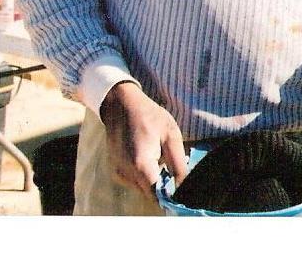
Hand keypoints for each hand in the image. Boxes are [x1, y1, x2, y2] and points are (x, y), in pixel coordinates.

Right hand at [99, 81, 187, 198]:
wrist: (121, 104)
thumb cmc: (149, 116)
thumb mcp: (171, 135)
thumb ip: (179, 165)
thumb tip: (184, 191)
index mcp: (141, 165)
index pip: (160, 197)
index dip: (173, 196)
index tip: (182, 188)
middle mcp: (126, 173)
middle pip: (152, 195)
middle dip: (165, 187)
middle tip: (172, 166)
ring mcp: (119, 173)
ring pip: (143, 190)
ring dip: (154, 181)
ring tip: (158, 156)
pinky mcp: (116, 171)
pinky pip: (135, 183)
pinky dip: (144, 176)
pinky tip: (147, 156)